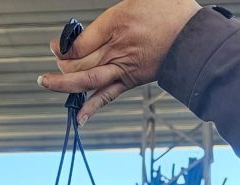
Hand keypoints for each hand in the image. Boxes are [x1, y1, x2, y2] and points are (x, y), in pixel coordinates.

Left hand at [38, 0, 200, 124]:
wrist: (193, 37)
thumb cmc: (168, 13)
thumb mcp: (135, 2)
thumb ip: (108, 18)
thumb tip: (87, 32)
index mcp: (116, 23)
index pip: (78, 44)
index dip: (62, 47)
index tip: (56, 47)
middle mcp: (116, 49)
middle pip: (78, 64)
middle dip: (61, 64)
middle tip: (56, 61)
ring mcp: (122, 68)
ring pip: (86, 81)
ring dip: (63, 84)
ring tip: (46, 83)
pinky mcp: (129, 81)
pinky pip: (106, 97)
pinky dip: (91, 108)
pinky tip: (78, 119)